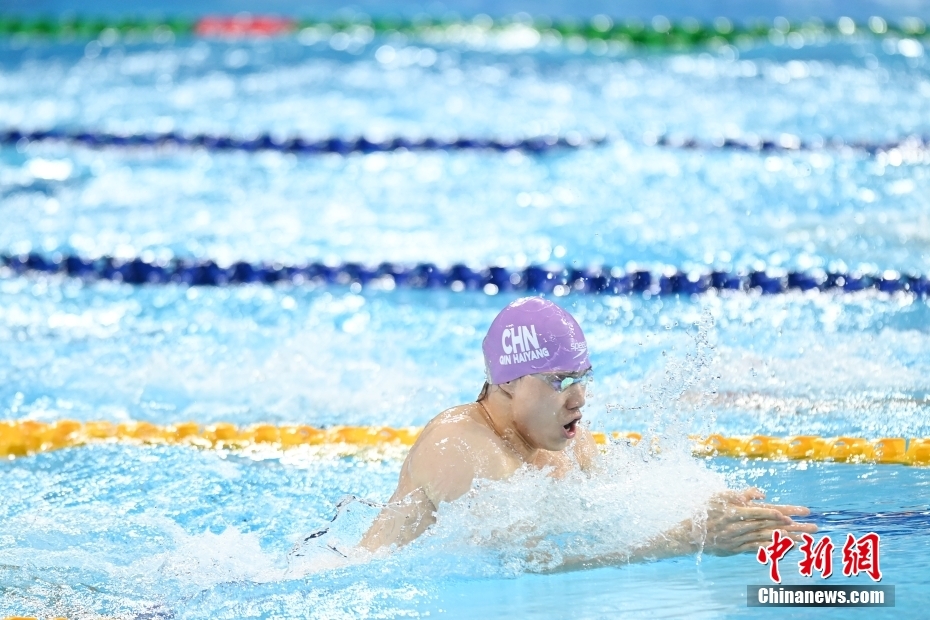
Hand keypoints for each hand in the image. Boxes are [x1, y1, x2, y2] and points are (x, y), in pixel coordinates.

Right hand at [694, 487, 817, 555]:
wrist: (690, 535)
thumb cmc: (705, 512)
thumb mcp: (720, 496)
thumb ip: (742, 494)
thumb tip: (761, 493)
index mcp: (738, 511)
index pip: (765, 510)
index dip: (783, 512)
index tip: (800, 513)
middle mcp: (742, 526)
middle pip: (772, 525)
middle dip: (794, 526)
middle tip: (814, 527)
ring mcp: (741, 539)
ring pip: (769, 539)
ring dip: (789, 539)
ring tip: (808, 540)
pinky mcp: (739, 549)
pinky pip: (760, 549)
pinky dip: (774, 549)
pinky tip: (787, 549)